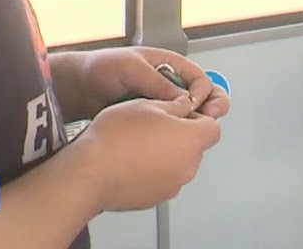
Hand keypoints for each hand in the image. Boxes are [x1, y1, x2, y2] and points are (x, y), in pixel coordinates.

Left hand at [56, 47, 230, 120]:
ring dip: (196, 122)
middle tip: (212, 117)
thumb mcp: (129, 67)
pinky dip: (178, 133)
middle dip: (211, 106)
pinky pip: (170, 126)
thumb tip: (183, 97)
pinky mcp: (149, 120)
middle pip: (200, 95)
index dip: (205, 91)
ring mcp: (159, 102)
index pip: (198, 78)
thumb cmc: (99, 69)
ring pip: (187, 114)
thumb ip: (155, 81)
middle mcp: (168, 84)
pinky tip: (178, 141)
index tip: (199, 105)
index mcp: (167, 65)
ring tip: (197, 131)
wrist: (75, 89)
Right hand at [81, 94, 221, 210]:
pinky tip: (131, 160)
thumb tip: (183, 105)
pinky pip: (161, 180)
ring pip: (177, 164)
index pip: (213, 127)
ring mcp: (172, 186)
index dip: (198, 118)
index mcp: (191, 140)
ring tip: (137, 143)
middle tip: (155, 125)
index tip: (181, 113)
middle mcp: (187, 166)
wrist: (90, 173)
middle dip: (180, 136)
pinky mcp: (155, 198)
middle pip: (195, 147)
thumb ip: (174, 104)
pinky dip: (152, 171)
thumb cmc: (115, 138)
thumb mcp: (147, 104)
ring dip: (165, 154)